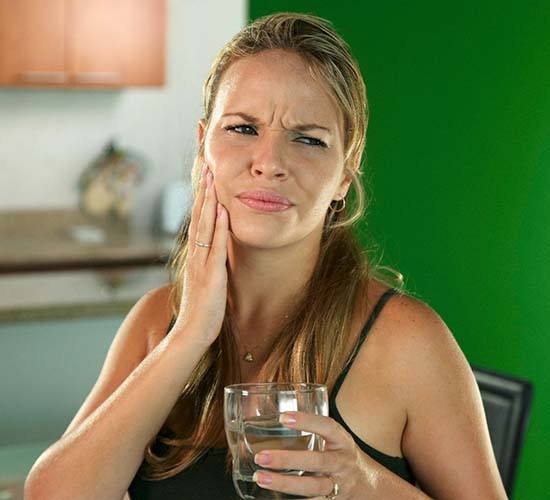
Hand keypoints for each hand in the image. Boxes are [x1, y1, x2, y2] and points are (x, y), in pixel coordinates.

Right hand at [173, 163, 228, 344]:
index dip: (202, 198)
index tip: (205, 178)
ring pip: (204, 226)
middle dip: (203, 191)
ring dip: (209, 201)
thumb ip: (209, 265)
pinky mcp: (211, 275)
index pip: (198, 221)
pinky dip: (218, 227)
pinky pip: (215, 247)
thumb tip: (217, 251)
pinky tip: (222, 210)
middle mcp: (196, 255)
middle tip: (206, 166)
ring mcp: (201, 264)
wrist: (191, 333)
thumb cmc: (201, 310)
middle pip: (198, 217)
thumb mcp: (205, 281)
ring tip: (212, 178)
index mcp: (196, 256)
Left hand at [252, 411, 367, 498]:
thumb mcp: (335, 438)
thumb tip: (279, 417)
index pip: (326, 427)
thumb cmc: (342, 454)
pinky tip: (273, 499)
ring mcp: (338, 484)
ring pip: (312, 486)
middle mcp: (342, 462)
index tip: (282, 417)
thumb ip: (314, 429)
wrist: (367, 484)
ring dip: (284, 483)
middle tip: (261, 457)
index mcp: (342, 441)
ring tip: (261, 478)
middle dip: (287, 460)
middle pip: (316, 461)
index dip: (306, 421)